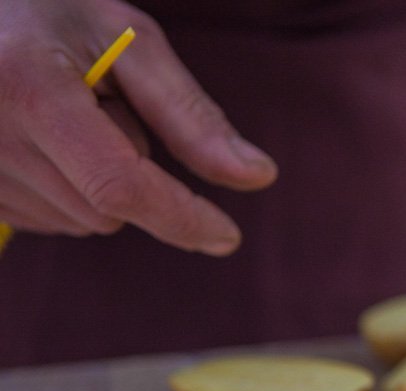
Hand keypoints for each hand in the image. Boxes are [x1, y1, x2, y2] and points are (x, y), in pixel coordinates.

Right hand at [0, 0, 276, 254]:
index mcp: (30, 88)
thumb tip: (258, 176)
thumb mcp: (131, 45)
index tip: (227, 236)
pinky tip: (42, 138)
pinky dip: (67, 190)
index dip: (179, 217)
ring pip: (81, 220)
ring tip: (62, 113)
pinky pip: (49, 220)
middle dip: (130, 169)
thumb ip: (192, 116)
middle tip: (97, 101)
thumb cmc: (57, 16)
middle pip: (106, 209)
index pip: (118, 184)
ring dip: (97, 182)